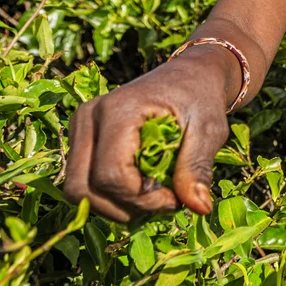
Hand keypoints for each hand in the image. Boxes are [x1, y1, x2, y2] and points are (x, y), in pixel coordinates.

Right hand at [62, 54, 231, 221]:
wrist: (190, 76)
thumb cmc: (200, 98)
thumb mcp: (208, 131)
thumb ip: (197, 168)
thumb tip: (200, 209)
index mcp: (118, 109)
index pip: (110, 175)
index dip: (142, 199)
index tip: (175, 198)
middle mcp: (89, 117)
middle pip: (82, 188)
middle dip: (124, 207)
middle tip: (162, 201)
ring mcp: (80, 128)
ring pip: (77, 190)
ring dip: (115, 206)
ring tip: (153, 195)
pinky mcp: (81, 139)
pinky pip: (83, 182)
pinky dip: (109, 197)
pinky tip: (141, 188)